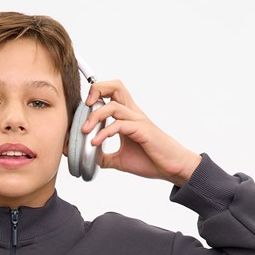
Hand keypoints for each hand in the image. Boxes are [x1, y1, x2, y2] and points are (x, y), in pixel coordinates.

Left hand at [81, 80, 200, 185]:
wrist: (171, 168)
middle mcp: (133, 114)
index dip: (96, 94)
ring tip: (85, 131)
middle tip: (85, 106)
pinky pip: (120, 125)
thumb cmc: (151, 160)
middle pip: (115, 86)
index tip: (83, 109)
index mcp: (128, 117)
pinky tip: (95, 143)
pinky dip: (105, 132)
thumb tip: (90, 160)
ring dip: (95, 116)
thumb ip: (105, 157)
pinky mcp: (142, 131)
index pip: (112, 93)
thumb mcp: (121, 160)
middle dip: (97, 89)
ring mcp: (138, 121)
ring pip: (113, 105)